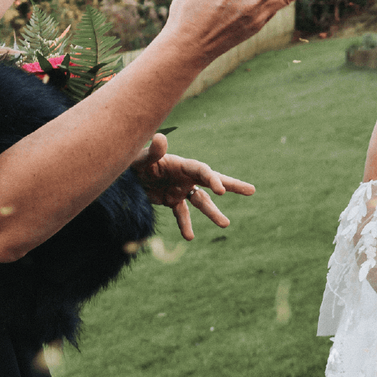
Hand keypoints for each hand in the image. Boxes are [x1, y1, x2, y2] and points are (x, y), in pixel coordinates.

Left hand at [134, 135, 254, 240]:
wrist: (124, 174)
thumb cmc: (132, 162)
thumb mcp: (141, 158)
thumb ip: (152, 152)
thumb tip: (160, 138)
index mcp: (182, 165)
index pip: (203, 171)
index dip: (213, 180)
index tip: (221, 191)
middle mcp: (185, 176)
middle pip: (212, 181)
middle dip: (232, 185)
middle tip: (252, 191)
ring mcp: (180, 189)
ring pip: (201, 201)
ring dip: (213, 212)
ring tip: (226, 224)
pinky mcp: (172, 200)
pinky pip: (182, 214)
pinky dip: (186, 225)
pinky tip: (190, 237)